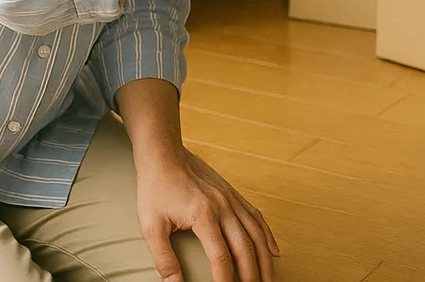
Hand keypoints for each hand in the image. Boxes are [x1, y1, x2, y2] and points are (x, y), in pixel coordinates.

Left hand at [137, 146, 278, 281]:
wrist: (164, 154)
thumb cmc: (155, 189)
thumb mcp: (151, 227)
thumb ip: (164, 259)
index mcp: (204, 216)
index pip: (221, 257)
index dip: (226, 280)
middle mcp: (223, 207)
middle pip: (246, 248)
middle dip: (252, 275)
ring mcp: (231, 199)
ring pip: (257, 234)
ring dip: (265, 260)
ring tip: (269, 279)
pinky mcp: (233, 195)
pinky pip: (256, 217)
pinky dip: (267, 236)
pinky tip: (273, 250)